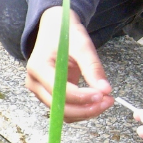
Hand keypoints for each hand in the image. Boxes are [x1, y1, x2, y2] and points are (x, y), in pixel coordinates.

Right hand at [25, 7, 112, 121]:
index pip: (60, 91)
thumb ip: (92, 67)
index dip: (83, 97)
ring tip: (105, 100)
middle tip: (108, 100)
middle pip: (60, 107)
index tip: (103, 94)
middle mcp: (34, 82)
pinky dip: (81, 110)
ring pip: (63, 113)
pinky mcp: (47, 95)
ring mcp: (39, 90)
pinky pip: (65, 110)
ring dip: (86, 112)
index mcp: (38, 67)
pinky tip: (95, 101)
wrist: (53, 29)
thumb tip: (106, 90)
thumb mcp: (81, 45)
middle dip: (87, 108)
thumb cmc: (65, 34)